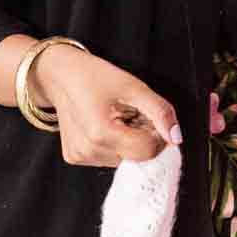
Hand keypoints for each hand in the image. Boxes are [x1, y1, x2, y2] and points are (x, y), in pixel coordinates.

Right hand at [35, 44, 179, 166]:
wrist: (59, 75)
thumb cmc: (96, 76)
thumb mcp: (133, 86)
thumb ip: (160, 112)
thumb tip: (176, 138)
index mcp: (101, 132)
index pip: (147, 151)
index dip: (157, 135)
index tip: (149, 117)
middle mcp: (89, 150)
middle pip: (136, 158)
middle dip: (142, 138)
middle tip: (131, 114)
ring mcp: (80, 156)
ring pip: (123, 161)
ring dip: (128, 143)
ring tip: (116, 119)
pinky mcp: (74, 158)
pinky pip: (108, 159)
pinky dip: (113, 146)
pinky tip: (103, 126)